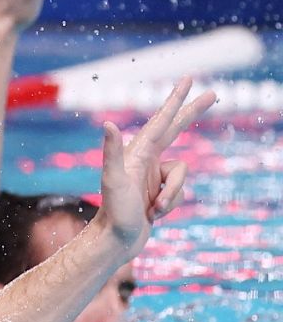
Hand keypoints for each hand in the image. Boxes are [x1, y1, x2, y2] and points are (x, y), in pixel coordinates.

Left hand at [97, 77, 214, 250]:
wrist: (116, 241)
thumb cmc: (114, 212)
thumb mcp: (113, 181)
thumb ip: (112, 152)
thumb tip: (108, 124)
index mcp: (137, 152)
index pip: (162, 121)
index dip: (176, 100)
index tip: (188, 80)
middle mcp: (145, 159)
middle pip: (175, 130)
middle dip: (192, 112)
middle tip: (213, 94)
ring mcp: (153, 175)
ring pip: (182, 175)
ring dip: (172, 196)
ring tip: (153, 209)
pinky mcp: (158, 190)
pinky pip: (179, 192)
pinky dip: (170, 205)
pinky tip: (154, 215)